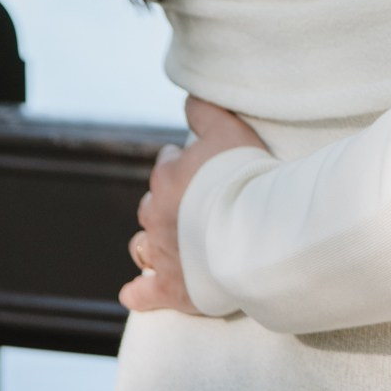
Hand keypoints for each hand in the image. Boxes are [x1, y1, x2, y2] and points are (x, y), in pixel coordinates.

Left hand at [122, 98, 270, 313]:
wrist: (256, 231)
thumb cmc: (245, 177)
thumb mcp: (229, 129)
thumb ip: (205, 111)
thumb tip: (188, 98)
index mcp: (167, 176)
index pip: (167, 163)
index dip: (184, 163)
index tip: (201, 168)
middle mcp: (156, 214)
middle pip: (153, 204)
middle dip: (168, 204)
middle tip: (195, 206)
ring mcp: (161, 253)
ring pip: (142, 246)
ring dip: (151, 244)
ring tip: (168, 244)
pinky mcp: (170, 288)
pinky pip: (142, 293)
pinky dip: (138, 292)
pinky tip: (135, 293)